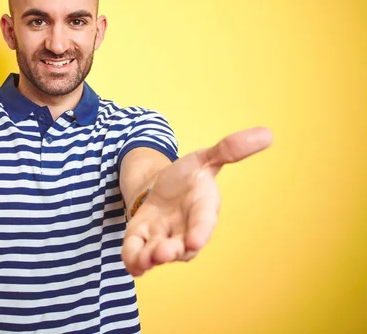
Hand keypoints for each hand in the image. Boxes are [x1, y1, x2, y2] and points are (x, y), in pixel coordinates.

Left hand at [121, 127, 272, 276]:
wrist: (161, 187)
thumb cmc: (189, 176)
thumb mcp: (204, 158)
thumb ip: (228, 150)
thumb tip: (266, 133)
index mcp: (202, 210)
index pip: (204, 223)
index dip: (200, 233)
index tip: (194, 242)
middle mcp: (185, 230)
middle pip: (181, 247)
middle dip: (172, 251)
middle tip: (163, 253)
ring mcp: (163, 237)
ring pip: (158, 254)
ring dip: (150, 258)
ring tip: (144, 260)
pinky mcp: (142, 240)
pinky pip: (137, 254)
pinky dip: (133, 260)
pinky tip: (131, 264)